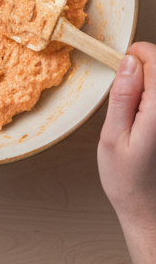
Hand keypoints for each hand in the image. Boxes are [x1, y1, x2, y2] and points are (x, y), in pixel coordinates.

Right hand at [98, 45, 155, 263]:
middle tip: (124, 92)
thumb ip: (122, 97)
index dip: (137, 55)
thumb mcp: (113, 137)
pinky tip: (145, 121)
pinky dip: (152, 103)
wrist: (148, 208)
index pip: (155, 59)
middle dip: (144, 70)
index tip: (121, 63)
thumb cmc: (127, 181)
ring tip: (134, 111)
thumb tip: (128, 62)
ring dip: (150, 88)